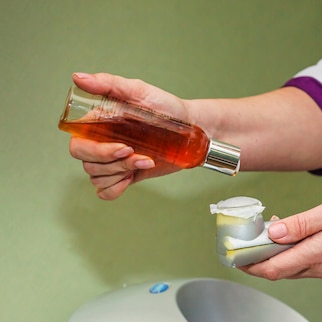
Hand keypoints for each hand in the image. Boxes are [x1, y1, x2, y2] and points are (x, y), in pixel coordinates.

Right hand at [66, 72, 190, 199]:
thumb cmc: (167, 108)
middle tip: (136, 153)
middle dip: (111, 163)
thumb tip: (78, 78)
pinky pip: (105, 191)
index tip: (123, 147)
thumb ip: (109, 84)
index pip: (78, 143)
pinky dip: (116, 188)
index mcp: (98, 124)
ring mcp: (112, 161)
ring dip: (121, 173)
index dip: (95, 150)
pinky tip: (132, 176)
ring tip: (146, 159)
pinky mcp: (125, 174)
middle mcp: (101, 142)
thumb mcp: (139, 91)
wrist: (191, 129)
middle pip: (86, 162)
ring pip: (97, 177)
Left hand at [240, 195, 321, 283]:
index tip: (235, 256)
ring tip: (277, 234)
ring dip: (282, 256)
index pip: (273, 269)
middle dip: (263, 259)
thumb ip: (300, 225)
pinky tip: (304, 239)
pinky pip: (312, 268)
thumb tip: (272, 234)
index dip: (250, 264)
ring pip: (297, 270)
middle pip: (282, 271)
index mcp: (317, 255)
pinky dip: (300, 256)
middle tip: (251, 241)